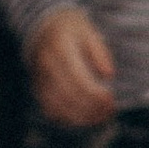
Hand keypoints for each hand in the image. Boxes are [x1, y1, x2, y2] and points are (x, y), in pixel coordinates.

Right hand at [29, 6, 117, 126]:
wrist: (44, 28)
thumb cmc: (72, 31)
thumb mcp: (89, 33)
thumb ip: (100, 52)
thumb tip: (109, 75)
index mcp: (60, 48)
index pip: (77, 78)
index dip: (95, 94)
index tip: (111, 100)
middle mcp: (46, 65)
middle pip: (68, 95)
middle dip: (91, 108)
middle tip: (110, 111)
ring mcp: (39, 79)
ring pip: (58, 106)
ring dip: (82, 117)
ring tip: (102, 117)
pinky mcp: (37, 90)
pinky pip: (51, 110)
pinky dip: (69, 118)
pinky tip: (87, 117)